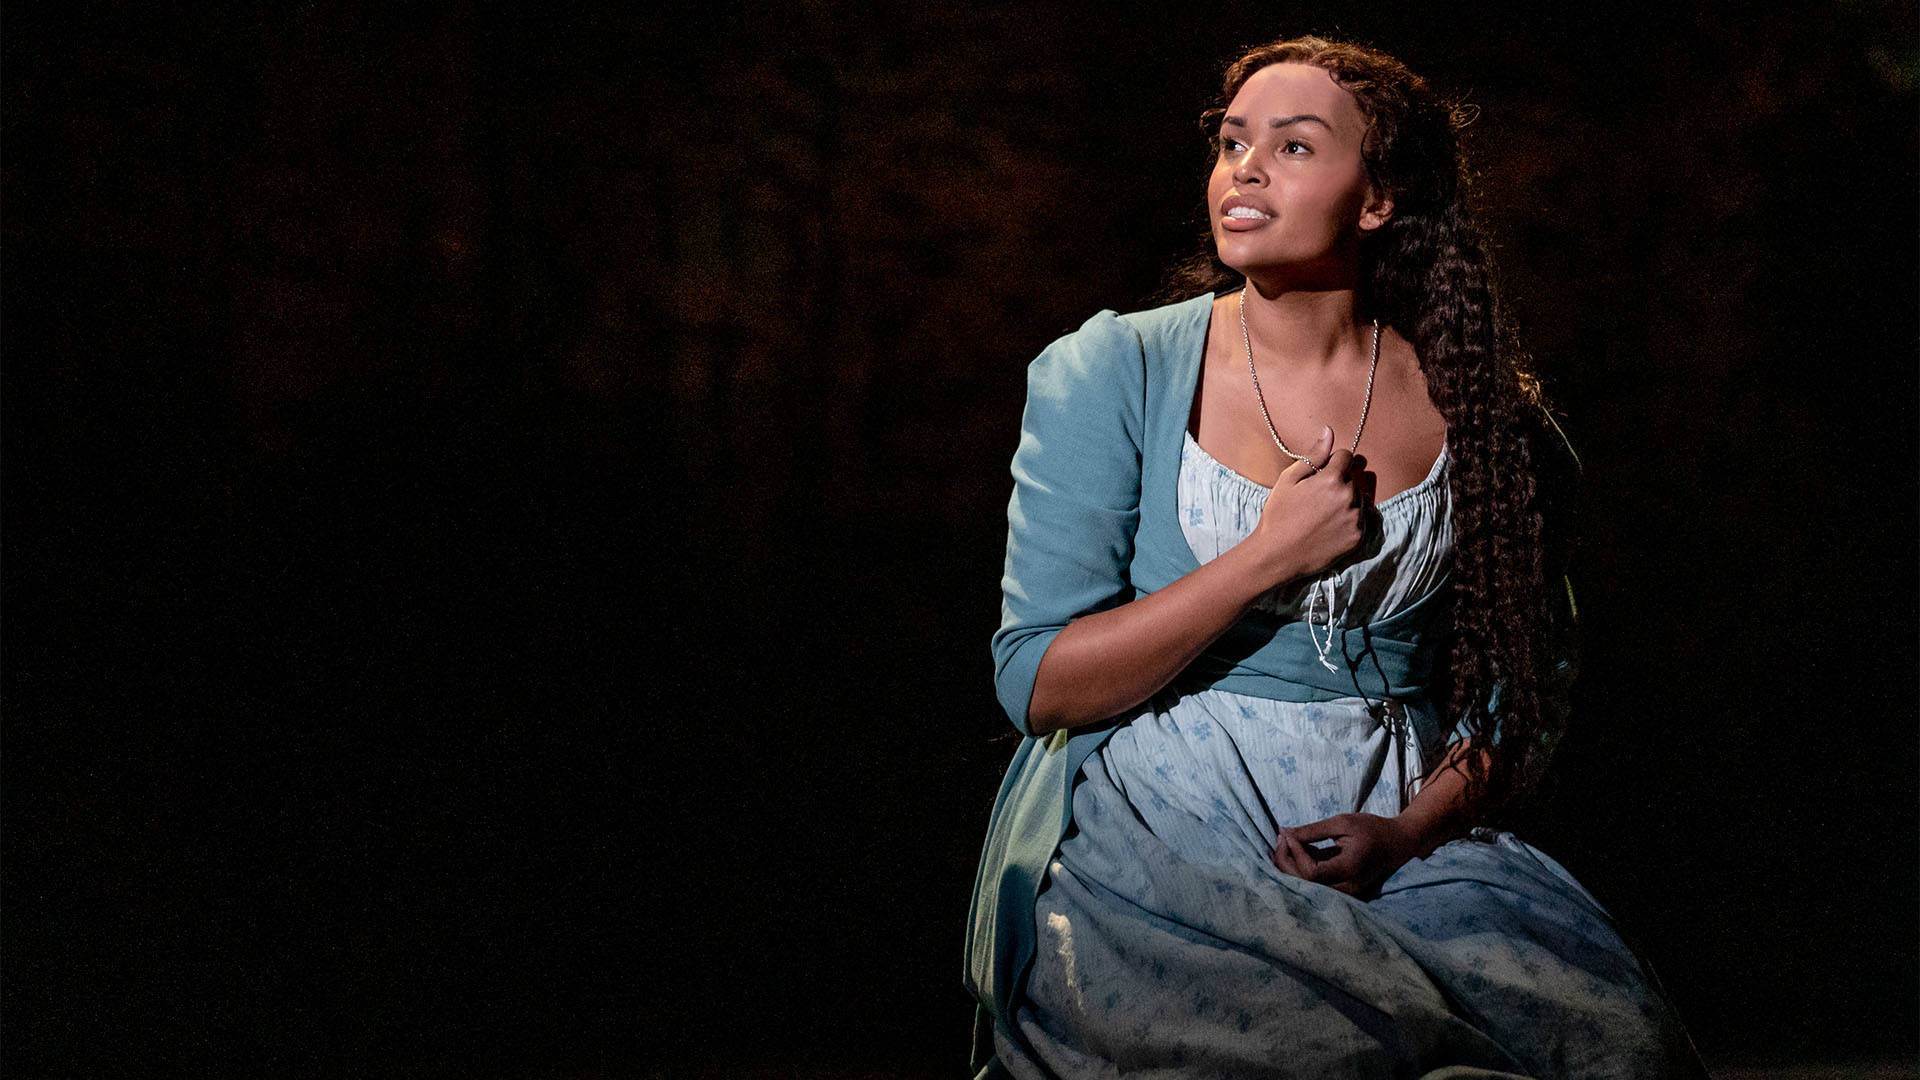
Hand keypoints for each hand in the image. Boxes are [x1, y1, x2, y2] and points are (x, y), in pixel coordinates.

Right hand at [1247, 426, 1364, 586]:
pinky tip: (1329, 528)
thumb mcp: (1289, 480)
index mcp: (1332, 479)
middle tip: (1317, 499)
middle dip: (1340, 482)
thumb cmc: (1278, 515)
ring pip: (1359, 498)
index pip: (1346, 456)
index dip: (1332, 463)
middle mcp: (1349, 497)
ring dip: (1346, 501)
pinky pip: (1360, 520)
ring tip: (1322, 515)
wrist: (1277, 555)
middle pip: (1353, 478)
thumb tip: (1329, 431)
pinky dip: (1349, 521)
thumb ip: (1314, 455)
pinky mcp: (1358, 537)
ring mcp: (1355, 518)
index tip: (1319, 475)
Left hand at [1271, 813, 1420, 897]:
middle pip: (1305, 883)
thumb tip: (1284, 833)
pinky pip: (1316, 884)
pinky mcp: (1343, 890)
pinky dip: (1303, 868)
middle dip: (1287, 861)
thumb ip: (1313, 831)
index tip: (1287, 834)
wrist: (1399, 843)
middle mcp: (1348, 887)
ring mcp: (1346, 892)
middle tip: (1281, 837)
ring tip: (1287, 841)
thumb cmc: (1373, 829)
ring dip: (1292, 866)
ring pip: (1308, 886)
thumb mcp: (1343, 823)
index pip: (1312, 872)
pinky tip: (1298, 850)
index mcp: (1350, 869)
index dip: (1295, 854)